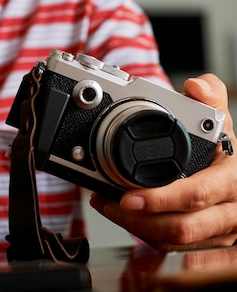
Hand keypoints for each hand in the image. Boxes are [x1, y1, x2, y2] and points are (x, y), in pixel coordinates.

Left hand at [90, 74, 236, 249]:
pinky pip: (172, 247)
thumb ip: (209, 92)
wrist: (231, 168)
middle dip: (139, 219)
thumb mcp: (219, 114)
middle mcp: (229, 210)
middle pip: (181, 228)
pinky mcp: (204, 242)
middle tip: (111, 203)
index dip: (160, 200)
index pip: (196, 196)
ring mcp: (218, 231)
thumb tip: (196, 87)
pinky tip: (124, 217)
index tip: (129, 196)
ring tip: (109, 206)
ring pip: (174, 242)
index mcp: (232, 179)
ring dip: (136, 228)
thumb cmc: (222, 144)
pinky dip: (144, 234)